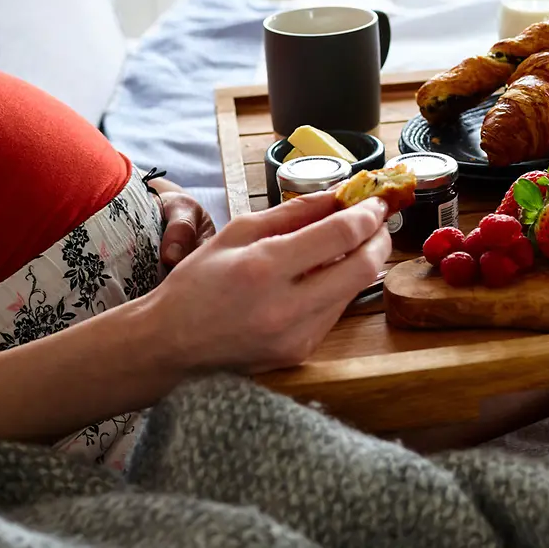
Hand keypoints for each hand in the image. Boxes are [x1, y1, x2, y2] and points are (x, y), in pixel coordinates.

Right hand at [142, 191, 390, 373]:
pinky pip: (335, 312)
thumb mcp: (237, 232)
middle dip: (379, 239)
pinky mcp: (300, 353)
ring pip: (354, 291)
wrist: (170, 345)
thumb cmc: (197, 283)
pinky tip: (325, 274)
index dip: (367, 214)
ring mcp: (296, 336)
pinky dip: (339, 287)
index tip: (376, 200)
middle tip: (377, 221)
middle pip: (363, 268)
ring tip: (351, 242)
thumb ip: (292, 212)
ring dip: (362, 262)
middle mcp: (285, 307)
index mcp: (264, 268)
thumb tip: (337, 194)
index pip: (340, 236)